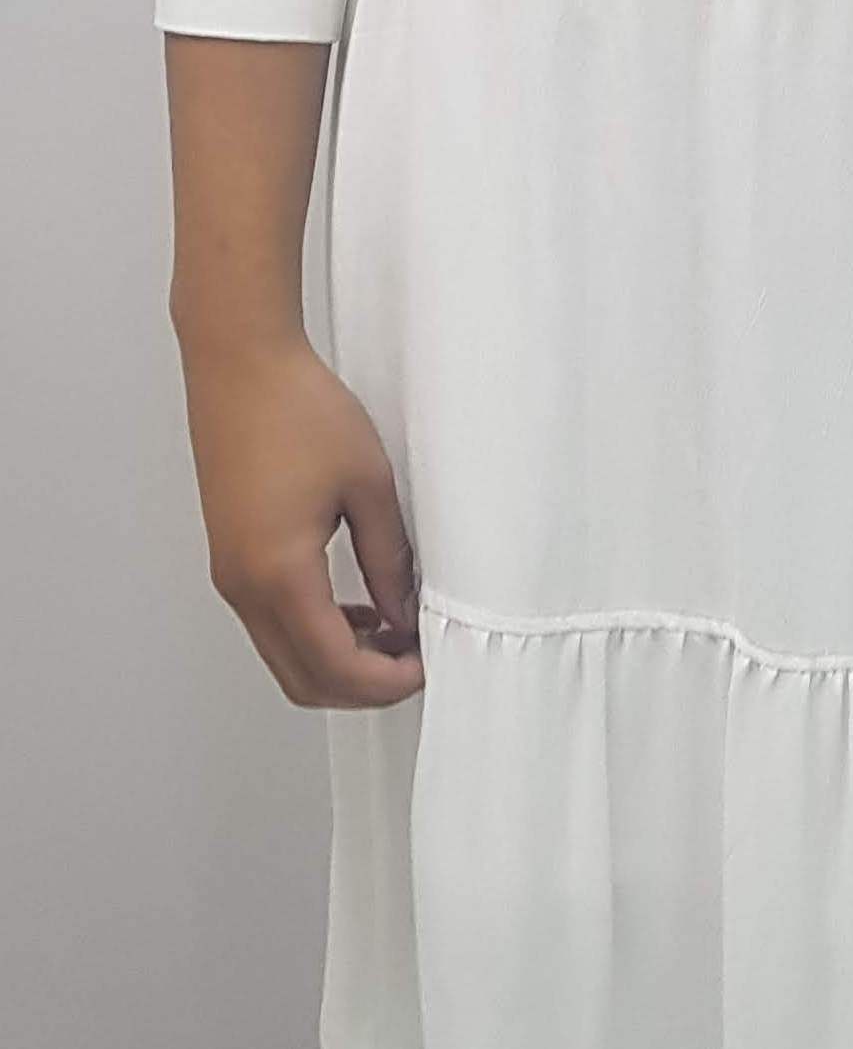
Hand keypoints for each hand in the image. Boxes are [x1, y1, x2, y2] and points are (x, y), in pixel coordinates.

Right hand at [177, 329, 424, 708]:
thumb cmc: (299, 409)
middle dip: (363, 686)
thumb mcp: (368, 485)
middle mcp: (244, 587)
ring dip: (338, 661)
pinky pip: (270, 624)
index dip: (387, 682)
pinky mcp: (229, 557)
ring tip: (393, 632)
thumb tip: (405, 613)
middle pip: (304, 680)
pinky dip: (313, 634)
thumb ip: (389, 560)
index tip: (427, 664)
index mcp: (279, 574)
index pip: (336, 667)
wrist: (240, 363)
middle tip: (414, 659)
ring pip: (284, 657)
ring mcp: (230, 575)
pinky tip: (356, 607)